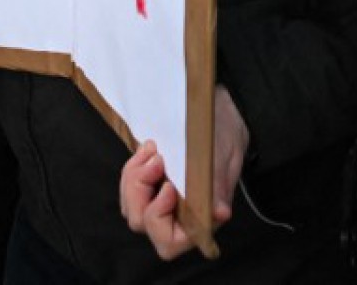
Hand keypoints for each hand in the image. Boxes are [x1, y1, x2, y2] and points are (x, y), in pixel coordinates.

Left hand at [120, 85, 247, 259]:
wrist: (221, 114)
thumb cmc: (227, 137)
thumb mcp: (225, 159)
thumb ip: (218, 187)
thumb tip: (220, 214)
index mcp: (198, 219)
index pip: (168, 242)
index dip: (160, 219)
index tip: (168, 187)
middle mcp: (176, 216)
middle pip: (142, 222)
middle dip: (140, 191)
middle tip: (156, 160)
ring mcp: (160, 200)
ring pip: (131, 205)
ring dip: (134, 178)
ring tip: (151, 150)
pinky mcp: (150, 184)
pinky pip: (130, 186)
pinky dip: (133, 168)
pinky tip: (148, 149)